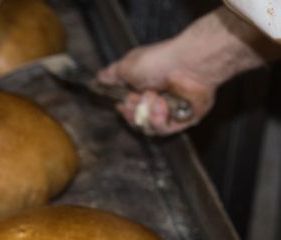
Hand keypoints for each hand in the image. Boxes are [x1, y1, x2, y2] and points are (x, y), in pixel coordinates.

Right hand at [97, 44, 213, 135]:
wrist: (188, 63)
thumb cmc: (159, 60)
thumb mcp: (127, 66)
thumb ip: (111, 75)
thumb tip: (99, 78)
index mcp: (145, 89)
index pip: (129, 109)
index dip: (124, 109)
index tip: (121, 103)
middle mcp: (158, 101)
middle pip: (136, 122)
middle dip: (132, 112)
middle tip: (134, 99)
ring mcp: (172, 111)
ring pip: (149, 128)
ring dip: (146, 114)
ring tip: (153, 98)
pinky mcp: (184, 119)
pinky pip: (165, 130)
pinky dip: (159, 119)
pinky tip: (162, 105)